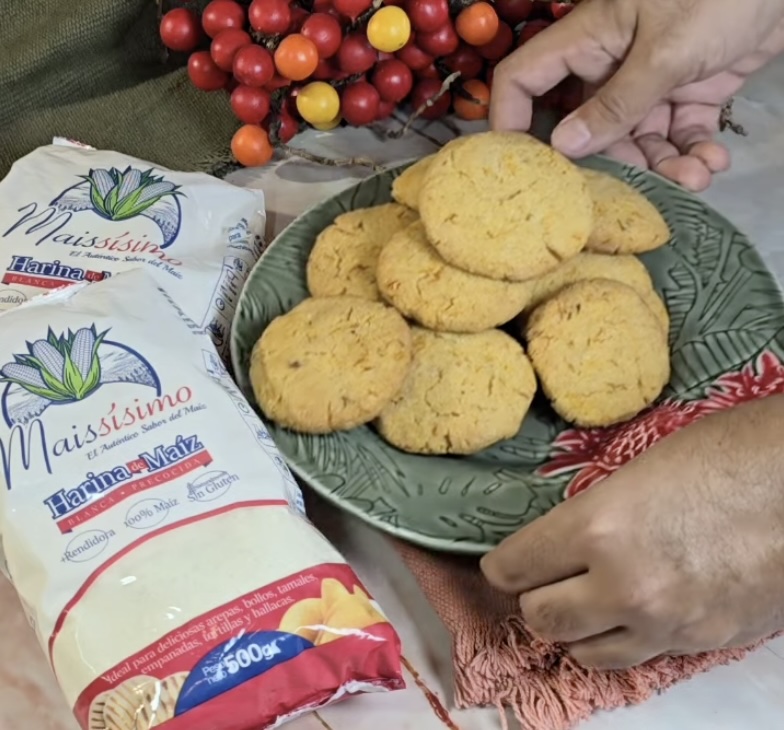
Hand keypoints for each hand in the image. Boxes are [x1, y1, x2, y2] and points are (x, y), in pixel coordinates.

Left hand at [480, 396, 783, 668]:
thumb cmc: (722, 455)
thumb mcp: (635, 473)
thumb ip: (592, 516)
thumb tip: (563, 541)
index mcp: (598, 527)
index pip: (516, 567)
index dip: (501, 565)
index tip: (502, 564)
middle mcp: (624, 584)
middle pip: (540, 618)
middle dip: (532, 599)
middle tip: (540, 582)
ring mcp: (665, 622)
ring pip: (583, 652)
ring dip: (572, 629)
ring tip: (580, 604)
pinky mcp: (701, 643)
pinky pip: (637, 658)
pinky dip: (619, 640)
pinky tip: (627, 615)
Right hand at [490, 0, 783, 190]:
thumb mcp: (666, 51)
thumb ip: (617, 103)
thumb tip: (565, 146)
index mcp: (588, 40)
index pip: (525, 78)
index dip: (510, 119)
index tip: (519, 166)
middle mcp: (610, 64)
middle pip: (585, 127)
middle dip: (612, 161)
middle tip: (631, 192)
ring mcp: (648, 79)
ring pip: (635, 138)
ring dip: (663, 165)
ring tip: (695, 179)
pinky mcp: (686, 91)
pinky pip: (675, 134)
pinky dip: (692, 153)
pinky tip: (710, 163)